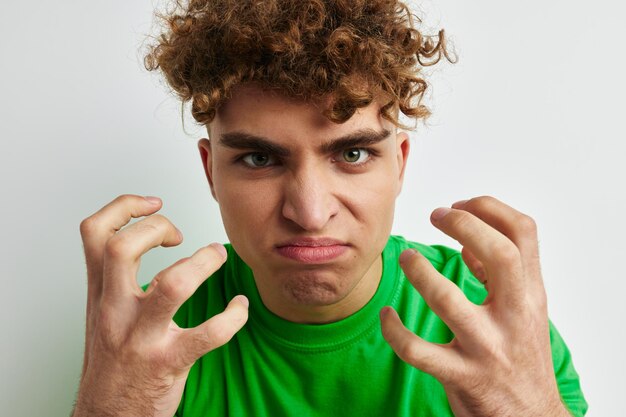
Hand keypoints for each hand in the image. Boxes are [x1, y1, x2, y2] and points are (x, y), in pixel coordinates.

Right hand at [73, 195, 248, 416]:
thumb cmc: (112, 364)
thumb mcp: (102, 313)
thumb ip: (116, 277)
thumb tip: (143, 235)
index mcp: (99, 294)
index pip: (95, 233)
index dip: (124, 207)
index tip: (154, 205)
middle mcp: (114, 311)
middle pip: (123, 249)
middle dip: (158, 228)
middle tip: (181, 235)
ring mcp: (141, 337)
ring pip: (172, 285)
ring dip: (204, 263)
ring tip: (217, 256)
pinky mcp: (168, 362)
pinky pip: (210, 333)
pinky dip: (234, 316)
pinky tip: (240, 308)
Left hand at [380, 196, 569, 416]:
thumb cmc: (523, 359)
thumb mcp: (527, 312)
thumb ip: (503, 277)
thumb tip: (468, 245)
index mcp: (532, 295)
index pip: (524, 233)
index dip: (489, 208)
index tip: (460, 205)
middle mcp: (515, 317)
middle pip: (499, 254)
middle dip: (463, 225)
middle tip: (436, 216)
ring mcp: (488, 348)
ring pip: (447, 299)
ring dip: (419, 271)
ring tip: (406, 256)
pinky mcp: (462, 377)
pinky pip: (417, 350)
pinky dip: (394, 330)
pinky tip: (386, 316)